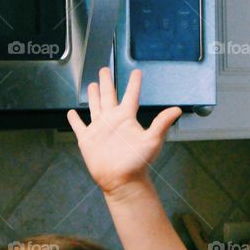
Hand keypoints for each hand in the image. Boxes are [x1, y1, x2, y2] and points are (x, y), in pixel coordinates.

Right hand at [66, 67, 181, 198]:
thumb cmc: (137, 162)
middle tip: (105, 69)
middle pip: (109, 95)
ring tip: (92, 85)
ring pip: (95, 107)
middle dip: (107, 82)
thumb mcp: (152, 141)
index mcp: (126, 118)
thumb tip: (177, 109)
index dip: (134, 83)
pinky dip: (75, 120)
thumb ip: (162, 124)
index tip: (136, 72)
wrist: (121, 180)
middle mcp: (112, 120)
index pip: (131, 95)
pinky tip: (71, 113)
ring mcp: (99, 129)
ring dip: (93, 96)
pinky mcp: (87, 140)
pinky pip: (79, 126)